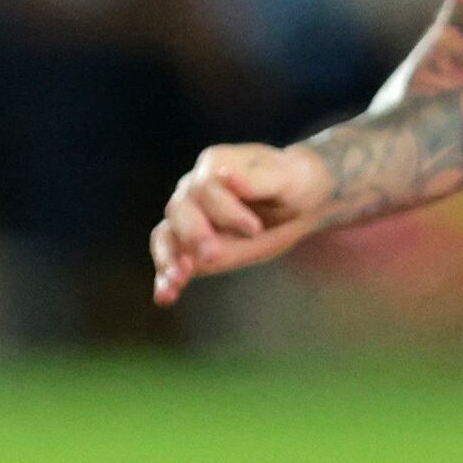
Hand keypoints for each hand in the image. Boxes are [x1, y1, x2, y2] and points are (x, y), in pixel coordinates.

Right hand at [151, 141, 336, 304]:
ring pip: (165, 235)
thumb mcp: (285, 178)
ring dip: (168, 258)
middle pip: (179, 210)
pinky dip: (164, 279)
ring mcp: (189, 220)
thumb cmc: (292, 183)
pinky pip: (171, 260)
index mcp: (214, 165)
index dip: (225, 210)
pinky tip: (166, 297)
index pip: (204, 187)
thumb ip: (255, 179)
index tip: (254, 228)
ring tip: (177, 280)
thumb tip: (226, 177)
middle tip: (212, 254)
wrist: (298, 204)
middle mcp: (193, 190)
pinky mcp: (192, 248)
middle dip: (194, 234)